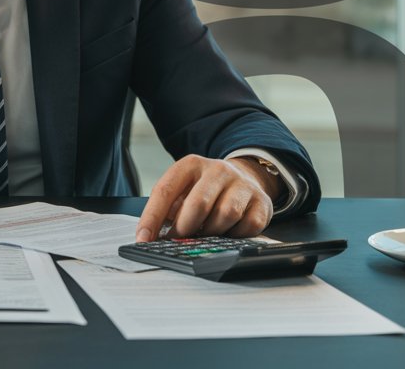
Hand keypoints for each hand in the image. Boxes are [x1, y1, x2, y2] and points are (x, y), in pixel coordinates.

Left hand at [135, 155, 276, 241]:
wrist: (244, 178)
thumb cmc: (205, 189)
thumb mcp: (183, 190)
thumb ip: (168, 209)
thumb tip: (152, 237)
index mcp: (191, 165)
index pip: (165, 190)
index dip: (152, 217)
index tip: (143, 239)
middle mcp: (217, 170)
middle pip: (198, 204)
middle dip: (185, 228)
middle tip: (179, 239)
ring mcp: (242, 185)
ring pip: (225, 215)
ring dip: (211, 232)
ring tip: (205, 233)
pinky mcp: (262, 201)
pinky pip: (247, 227)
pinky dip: (235, 236)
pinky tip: (228, 232)